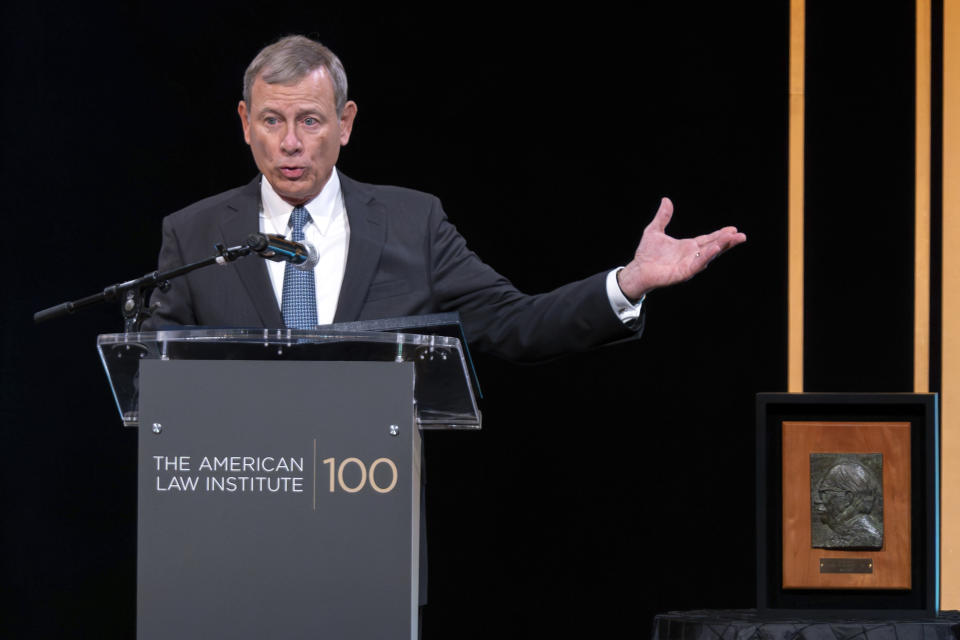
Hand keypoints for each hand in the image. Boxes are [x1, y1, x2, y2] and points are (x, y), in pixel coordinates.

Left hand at [616, 197, 745, 299]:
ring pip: (708, 255)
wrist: (637, 269)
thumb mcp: (654, 230)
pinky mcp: (683, 273)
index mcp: (688, 246)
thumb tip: (666, 200)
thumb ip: (663, 216)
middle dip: (727, 242)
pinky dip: (706, 256)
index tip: (733, 229)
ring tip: (732, 239)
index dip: (721, 234)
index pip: (708, 239)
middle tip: (741, 235)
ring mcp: (689, 265)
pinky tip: (714, 249)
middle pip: (713, 247)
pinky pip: (697, 264)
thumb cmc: (646, 253)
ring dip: (720, 247)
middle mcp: (691, 256)